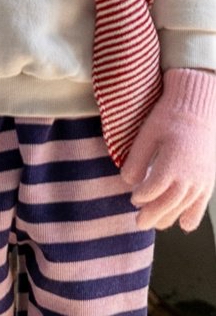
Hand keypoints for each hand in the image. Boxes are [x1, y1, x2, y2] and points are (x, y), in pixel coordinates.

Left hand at [120, 68, 215, 231]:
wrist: (197, 108)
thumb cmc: (168, 117)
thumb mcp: (147, 134)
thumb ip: (137, 159)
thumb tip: (126, 181)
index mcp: (172, 164)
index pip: (153, 190)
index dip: (142, 197)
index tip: (132, 199)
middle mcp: (189, 176)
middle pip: (169, 203)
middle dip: (153, 214)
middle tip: (139, 223)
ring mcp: (202, 179)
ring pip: (184, 206)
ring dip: (169, 217)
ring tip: (156, 224)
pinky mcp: (209, 178)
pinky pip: (202, 203)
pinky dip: (193, 216)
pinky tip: (184, 226)